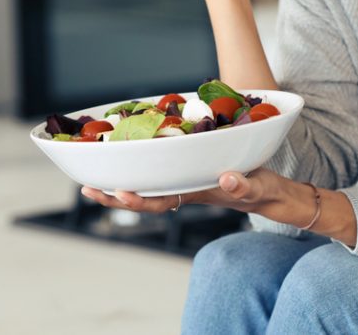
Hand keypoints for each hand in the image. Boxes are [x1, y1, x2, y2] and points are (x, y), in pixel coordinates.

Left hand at [80, 168, 304, 222]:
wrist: (270, 192)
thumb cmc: (263, 191)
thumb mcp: (257, 188)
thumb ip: (243, 186)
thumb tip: (225, 180)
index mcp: (194, 194)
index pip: (160, 201)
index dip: (137, 200)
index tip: (119, 192)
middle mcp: (182, 189)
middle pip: (142, 197)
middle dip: (113, 196)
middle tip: (86, 188)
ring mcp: (182, 180)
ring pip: (145, 184)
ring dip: (119, 182)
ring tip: (91, 177)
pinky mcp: (186, 168)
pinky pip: (156, 170)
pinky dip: (138, 165)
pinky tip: (125, 155)